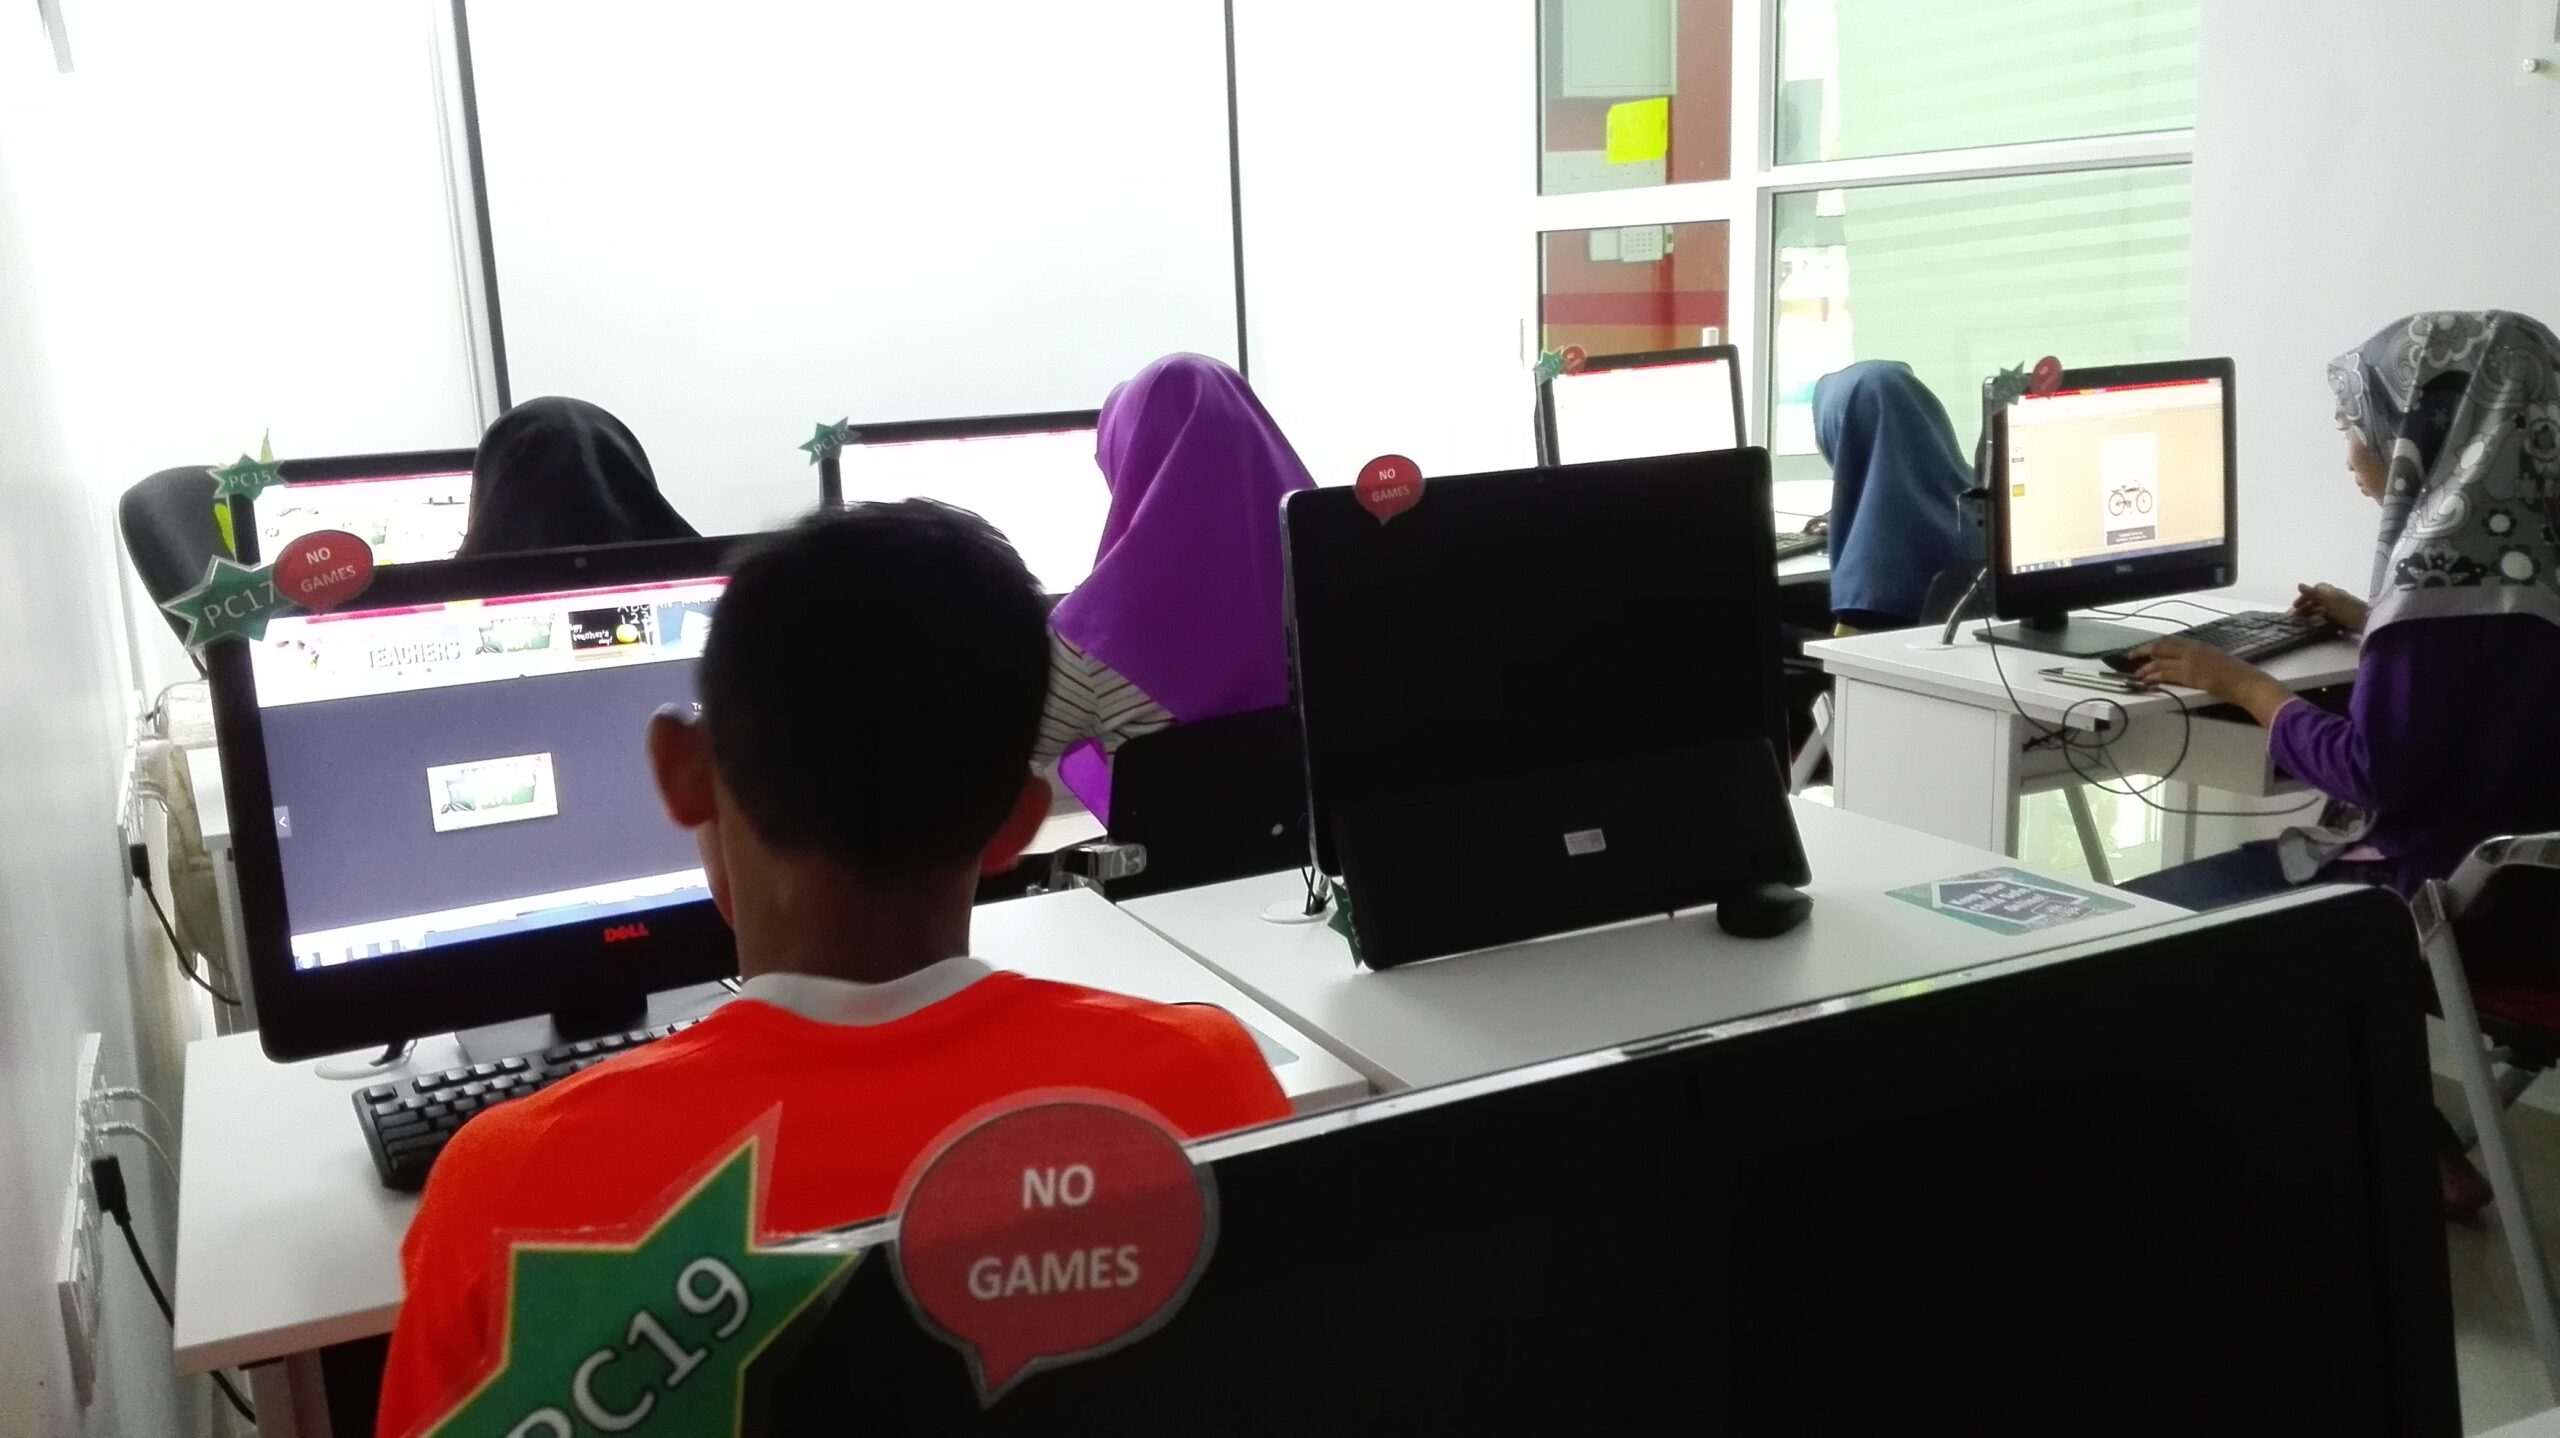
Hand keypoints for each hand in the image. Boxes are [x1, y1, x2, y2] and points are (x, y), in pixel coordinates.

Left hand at [2126, 637, 2292, 724]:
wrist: (2245, 681)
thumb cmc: (2235, 673)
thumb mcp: (2216, 658)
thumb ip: (2200, 657)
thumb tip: (2188, 662)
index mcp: (2199, 644)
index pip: (2171, 641)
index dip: (2156, 644)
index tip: (2145, 648)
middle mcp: (2192, 650)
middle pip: (2161, 647)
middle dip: (2144, 651)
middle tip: (2131, 656)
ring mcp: (2190, 662)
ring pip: (2160, 661)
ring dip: (2146, 667)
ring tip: (2136, 673)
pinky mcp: (2189, 675)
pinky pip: (2166, 674)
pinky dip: (2154, 677)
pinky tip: (2146, 681)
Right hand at [2290, 582, 2367, 632]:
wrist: (2367, 621)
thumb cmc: (2347, 609)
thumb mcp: (2328, 600)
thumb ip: (2314, 593)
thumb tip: (2299, 584)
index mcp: (2331, 591)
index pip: (2315, 590)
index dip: (2304, 596)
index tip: (2295, 606)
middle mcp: (2335, 598)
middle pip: (2317, 600)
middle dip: (2305, 606)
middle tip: (2294, 617)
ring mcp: (2339, 608)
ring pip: (2321, 609)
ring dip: (2311, 613)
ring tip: (2302, 622)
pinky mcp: (2343, 618)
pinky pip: (2328, 617)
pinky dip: (2319, 619)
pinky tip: (2315, 625)